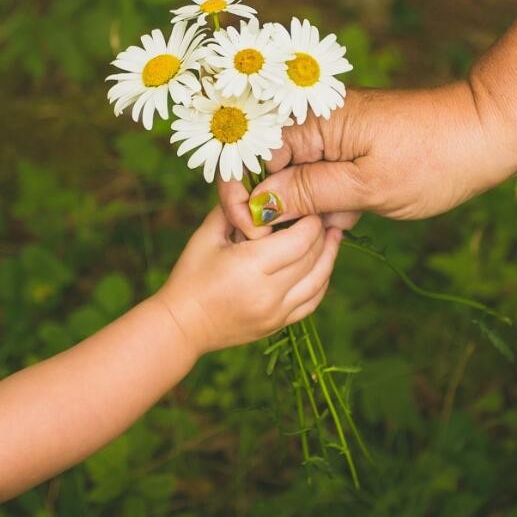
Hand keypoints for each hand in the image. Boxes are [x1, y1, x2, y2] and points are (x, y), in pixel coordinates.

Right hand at [154, 206, 341, 353]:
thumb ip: (234, 210)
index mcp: (251, 266)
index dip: (311, 221)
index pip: (300, 239)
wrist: (182, 325)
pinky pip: (312, 301)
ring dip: (329, 256)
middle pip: (312, 257)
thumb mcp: (206, 235)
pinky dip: (321, 280)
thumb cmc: (190, 276)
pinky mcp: (278, 325)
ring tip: (334, 236)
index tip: (311, 206)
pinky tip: (323, 264)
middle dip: (322, 234)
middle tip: (324, 215)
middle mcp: (269, 292)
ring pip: (319, 280)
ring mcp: (276, 313)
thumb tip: (259, 190)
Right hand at [218, 80, 516, 238]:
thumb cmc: (434, 158)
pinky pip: (326, 176)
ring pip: (300, 176)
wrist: (490, 135)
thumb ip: (308, 194)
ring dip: (309, 207)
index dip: (251, 195)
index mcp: (314, 119)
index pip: (255, 156)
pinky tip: (350, 219)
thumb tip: (257, 204)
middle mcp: (319, 119)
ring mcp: (338, 133)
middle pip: (273, 166)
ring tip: (339, 222)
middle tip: (305, 233)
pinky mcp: (356, 147)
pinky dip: (332, 201)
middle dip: (280, 204)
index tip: (257, 233)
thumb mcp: (367, 187)